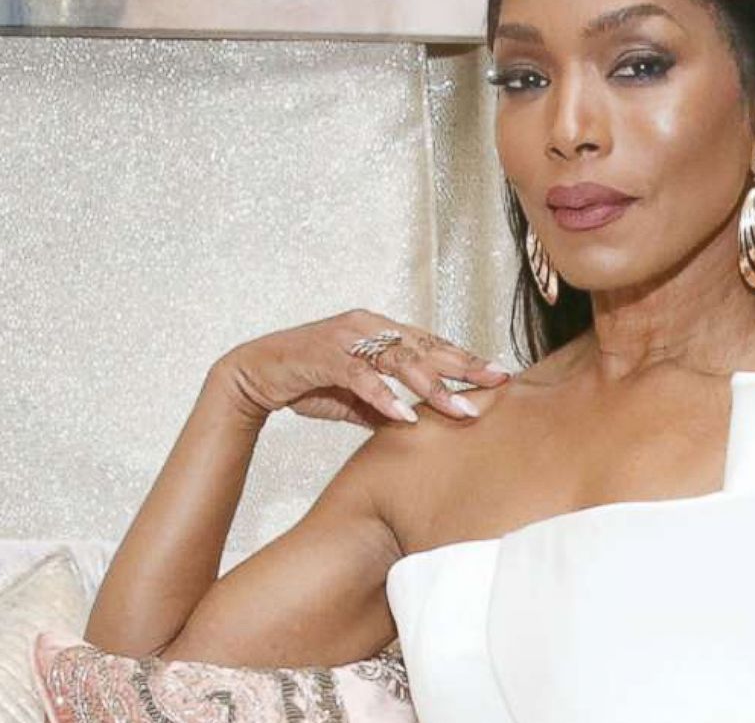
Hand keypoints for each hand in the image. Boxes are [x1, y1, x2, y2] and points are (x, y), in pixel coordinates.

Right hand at [208, 309, 510, 429]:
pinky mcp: (325, 354)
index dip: (466, 359)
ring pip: (399, 359)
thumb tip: (420, 428)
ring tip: (459, 409)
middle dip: (464, 367)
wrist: (255, 374)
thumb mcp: (356, 399)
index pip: (433, 344)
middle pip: (426, 347)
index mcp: (381, 331)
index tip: (499, 374)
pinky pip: (361, 376)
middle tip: (498, 382)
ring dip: (431, 386)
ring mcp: (347, 337)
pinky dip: (383, 396)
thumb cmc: (309, 381)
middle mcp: (369, 326)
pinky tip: (405, 416)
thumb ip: (386, 407)